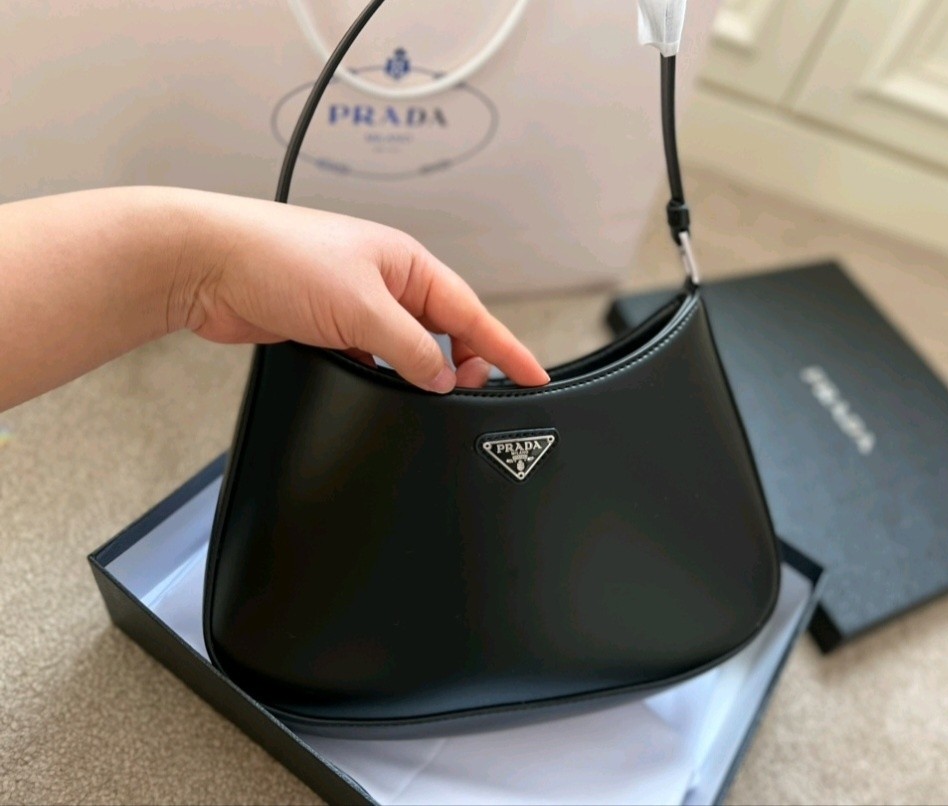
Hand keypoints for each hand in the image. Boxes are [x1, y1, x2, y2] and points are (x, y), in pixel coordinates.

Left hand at [175, 192, 548, 391]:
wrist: (208, 265)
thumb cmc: (280, 258)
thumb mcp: (362, 307)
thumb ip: (409, 347)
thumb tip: (441, 376)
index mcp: (407, 263)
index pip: (471, 311)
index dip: (505, 348)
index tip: (534, 375)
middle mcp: (386, 282)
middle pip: (444, 331)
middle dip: (464, 363)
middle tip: (474, 395)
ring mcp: (356, 305)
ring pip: (407, 348)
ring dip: (420, 372)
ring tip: (432, 398)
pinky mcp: (327, 327)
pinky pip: (372, 358)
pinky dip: (383, 376)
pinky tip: (383, 392)